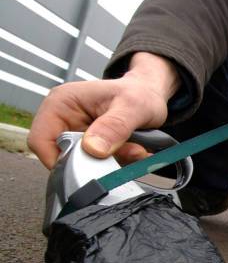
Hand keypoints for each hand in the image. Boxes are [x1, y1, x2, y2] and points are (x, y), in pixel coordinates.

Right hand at [28, 52, 180, 168]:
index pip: (40, 140)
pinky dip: (118, 164)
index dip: (59, 160)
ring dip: (112, 164)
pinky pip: (99, 166)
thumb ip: (114, 127)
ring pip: (84, 165)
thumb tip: (92, 149)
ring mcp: (78, 134)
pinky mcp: (92, 146)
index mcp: (62, 103)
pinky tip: (134, 151)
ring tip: (135, 149)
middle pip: (63, 157)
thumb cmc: (140, 93)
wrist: (152, 95)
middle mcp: (64, 119)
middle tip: (126, 154)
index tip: (89, 168)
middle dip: (96, 163)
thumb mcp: (133, 107)